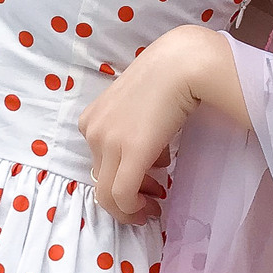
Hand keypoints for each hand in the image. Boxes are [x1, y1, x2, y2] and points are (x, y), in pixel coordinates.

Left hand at [79, 25, 233, 227]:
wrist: (181, 64)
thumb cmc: (166, 76)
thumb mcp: (136, 104)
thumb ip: (132, 128)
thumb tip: (151, 157)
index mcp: (91, 118)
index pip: (97, 163)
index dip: (118, 180)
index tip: (143, 186)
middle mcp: (92, 131)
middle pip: (100, 181)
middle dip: (126, 196)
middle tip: (152, 199)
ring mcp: (108, 142)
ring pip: (109, 194)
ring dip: (133, 203)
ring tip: (156, 200)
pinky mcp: (130, 153)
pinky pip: (123, 195)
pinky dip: (134, 208)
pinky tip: (153, 205)